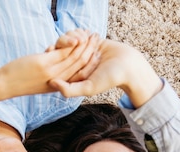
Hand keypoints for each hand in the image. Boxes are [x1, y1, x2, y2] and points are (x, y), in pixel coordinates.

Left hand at [0, 34, 99, 102]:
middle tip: (97, 41)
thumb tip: (54, 75)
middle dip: (90, 52)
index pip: (77, 74)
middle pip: (79, 65)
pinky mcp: (44, 64)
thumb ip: (49, 77)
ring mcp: (51, 73)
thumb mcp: (37, 83)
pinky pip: (63, 52)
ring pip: (73, 57)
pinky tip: (77, 36)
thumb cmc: (17, 83)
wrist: (3, 86)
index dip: (88, 64)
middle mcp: (57, 80)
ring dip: (84, 45)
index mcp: (57, 85)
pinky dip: (71, 43)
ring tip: (90, 36)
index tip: (96, 54)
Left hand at [49, 39, 163, 107]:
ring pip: (67, 40)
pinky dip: (80, 32)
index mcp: (71, 76)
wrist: (127, 63)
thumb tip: (51, 83)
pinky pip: (76, 33)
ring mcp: (80, 51)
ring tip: (84, 39)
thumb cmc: (109, 79)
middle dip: (64, 45)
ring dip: (74, 37)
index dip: (53, 56)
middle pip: (59, 51)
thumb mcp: (88, 88)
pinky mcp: (86, 40)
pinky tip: (89, 35)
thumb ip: (70, 90)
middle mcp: (73, 64)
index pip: (54, 65)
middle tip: (74, 42)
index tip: (54, 49)